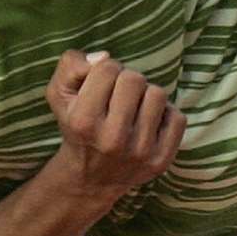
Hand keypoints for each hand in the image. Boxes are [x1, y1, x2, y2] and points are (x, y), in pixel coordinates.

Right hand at [44, 50, 186, 203]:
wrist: (91, 178)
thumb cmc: (77, 126)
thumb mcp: (59, 95)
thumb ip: (71, 66)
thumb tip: (104, 57)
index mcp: (83, 121)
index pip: (107, 68)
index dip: (104, 70)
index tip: (101, 86)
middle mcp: (111, 139)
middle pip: (135, 79)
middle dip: (126, 80)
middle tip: (118, 96)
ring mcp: (139, 152)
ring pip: (158, 94)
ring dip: (146, 96)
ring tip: (134, 108)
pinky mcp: (161, 160)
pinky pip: (177, 117)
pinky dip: (165, 115)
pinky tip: (149, 124)